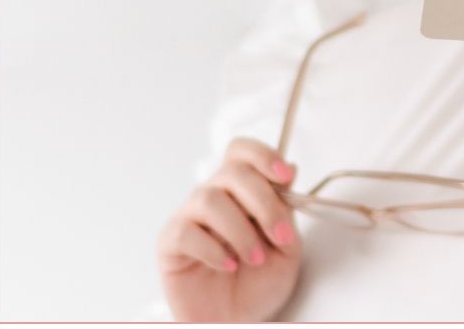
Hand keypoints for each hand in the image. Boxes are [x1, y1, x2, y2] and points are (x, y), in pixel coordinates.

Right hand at [157, 138, 301, 320]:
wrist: (240, 319)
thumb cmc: (260, 282)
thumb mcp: (287, 246)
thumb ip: (287, 209)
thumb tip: (292, 167)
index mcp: (242, 191)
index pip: (243, 152)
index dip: (263, 155)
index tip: (286, 176)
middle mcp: (214, 197)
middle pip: (232, 173)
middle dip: (264, 203)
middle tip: (281, 237)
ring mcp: (189, 217)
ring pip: (209, 199)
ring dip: (240, 231)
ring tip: (254, 258)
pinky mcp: (171, 243)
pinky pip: (186, 232)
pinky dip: (213, 249)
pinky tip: (227, 265)